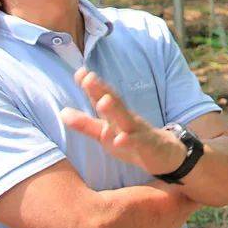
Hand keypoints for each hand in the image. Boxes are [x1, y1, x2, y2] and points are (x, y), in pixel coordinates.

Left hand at [60, 67, 185, 175]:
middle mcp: (126, 118)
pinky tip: (119, 140)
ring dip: (115, 110)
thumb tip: (62, 112)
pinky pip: (138, 142)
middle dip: (101, 90)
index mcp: (115, 115)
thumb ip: (86, 124)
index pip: (102, 97)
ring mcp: (138, 130)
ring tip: (103, 102)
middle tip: (89, 78)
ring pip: (126, 119)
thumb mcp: (106, 133)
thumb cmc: (131, 141)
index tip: (79, 72)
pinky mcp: (147, 145)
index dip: (91, 86)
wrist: (165, 155)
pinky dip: (129, 141)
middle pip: (114, 102)